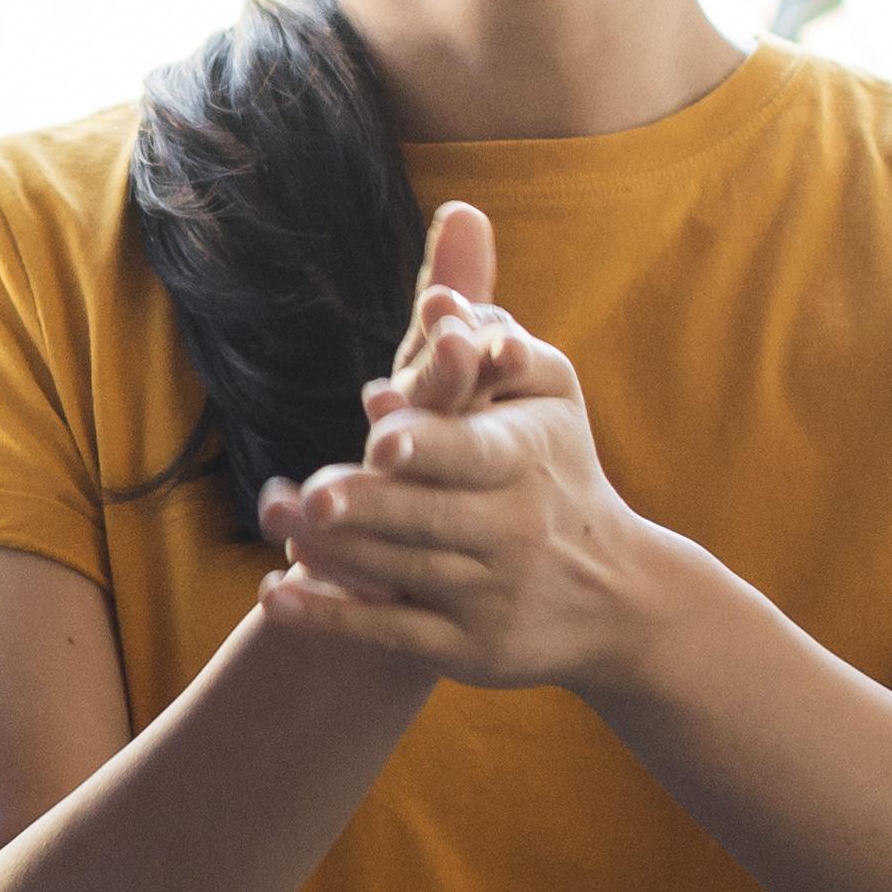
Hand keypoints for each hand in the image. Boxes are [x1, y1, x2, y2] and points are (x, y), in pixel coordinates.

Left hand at [250, 204, 701, 695]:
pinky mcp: (462, 648)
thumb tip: (455, 243)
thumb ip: (491, 326)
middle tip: (306, 495)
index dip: (428, 442)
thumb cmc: (558, 470)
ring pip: (395, 573)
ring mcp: (486, 595)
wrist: (615, 596)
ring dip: (328, 551)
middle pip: (421, 517)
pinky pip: (386, 635)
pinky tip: (276, 595)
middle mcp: (511, 530)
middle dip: (362, 506)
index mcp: (528, 461)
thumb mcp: (544, 391)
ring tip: (277, 518)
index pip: (474, 453)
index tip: (380, 431)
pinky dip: (330, 618)